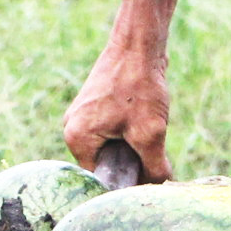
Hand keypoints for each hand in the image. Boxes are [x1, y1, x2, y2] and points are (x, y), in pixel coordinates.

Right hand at [63, 48, 174, 181]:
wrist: (139, 44)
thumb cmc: (140, 85)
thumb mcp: (150, 132)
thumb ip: (153, 166)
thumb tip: (157, 186)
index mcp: (77, 139)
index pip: (100, 178)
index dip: (125, 181)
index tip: (146, 177)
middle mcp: (73, 128)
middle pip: (105, 163)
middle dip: (130, 161)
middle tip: (152, 150)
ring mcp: (82, 116)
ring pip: (112, 146)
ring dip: (133, 145)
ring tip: (148, 129)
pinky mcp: (95, 106)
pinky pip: (113, 130)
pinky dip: (130, 130)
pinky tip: (145, 118)